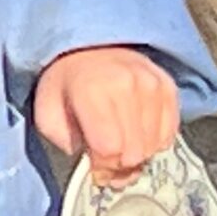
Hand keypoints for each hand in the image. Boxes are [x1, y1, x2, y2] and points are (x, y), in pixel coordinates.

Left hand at [33, 47, 180, 187]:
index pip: (109, 149)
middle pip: (134, 151)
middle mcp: (127, 84)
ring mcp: (151, 84)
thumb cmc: (65, 85)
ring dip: (137, 155)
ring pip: (153, 146)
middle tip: (108, 161)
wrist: (89, 47)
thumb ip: (66, 144)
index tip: (95, 167)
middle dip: (119, 166)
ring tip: (122, 147)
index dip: (102, 168)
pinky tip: (137, 134)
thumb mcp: (47, 114)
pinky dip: (153, 142)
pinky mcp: (168, 87)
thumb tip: (100, 167)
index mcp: (91, 90)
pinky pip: (169, 134)